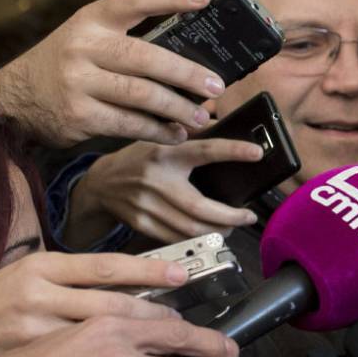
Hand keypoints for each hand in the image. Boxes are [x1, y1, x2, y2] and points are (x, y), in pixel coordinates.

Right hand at [0, 0, 227, 146]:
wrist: (13, 99)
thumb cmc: (64, 64)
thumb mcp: (87, 37)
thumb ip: (126, 36)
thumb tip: (189, 49)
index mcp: (91, 20)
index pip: (134, 0)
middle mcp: (83, 47)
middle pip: (145, 57)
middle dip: (186, 73)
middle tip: (215, 86)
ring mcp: (79, 82)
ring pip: (141, 95)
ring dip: (178, 108)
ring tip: (202, 116)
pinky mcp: (79, 115)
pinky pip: (128, 124)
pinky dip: (157, 130)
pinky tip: (175, 133)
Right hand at [64, 138, 263, 248]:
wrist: (101, 184)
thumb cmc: (136, 159)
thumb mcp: (158, 138)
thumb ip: (188, 131)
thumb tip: (219, 117)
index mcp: (165, 154)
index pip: (204, 150)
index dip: (232, 151)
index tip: (257, 153)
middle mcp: (157, 181)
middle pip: (200, 206)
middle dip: (230, 216)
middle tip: (248, 216)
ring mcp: (147, 206)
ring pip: (190, 228)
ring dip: (217, 231)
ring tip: (234, 227)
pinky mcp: (142, 224)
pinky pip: (176, 238)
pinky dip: (197, 239)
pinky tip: (210, 235)